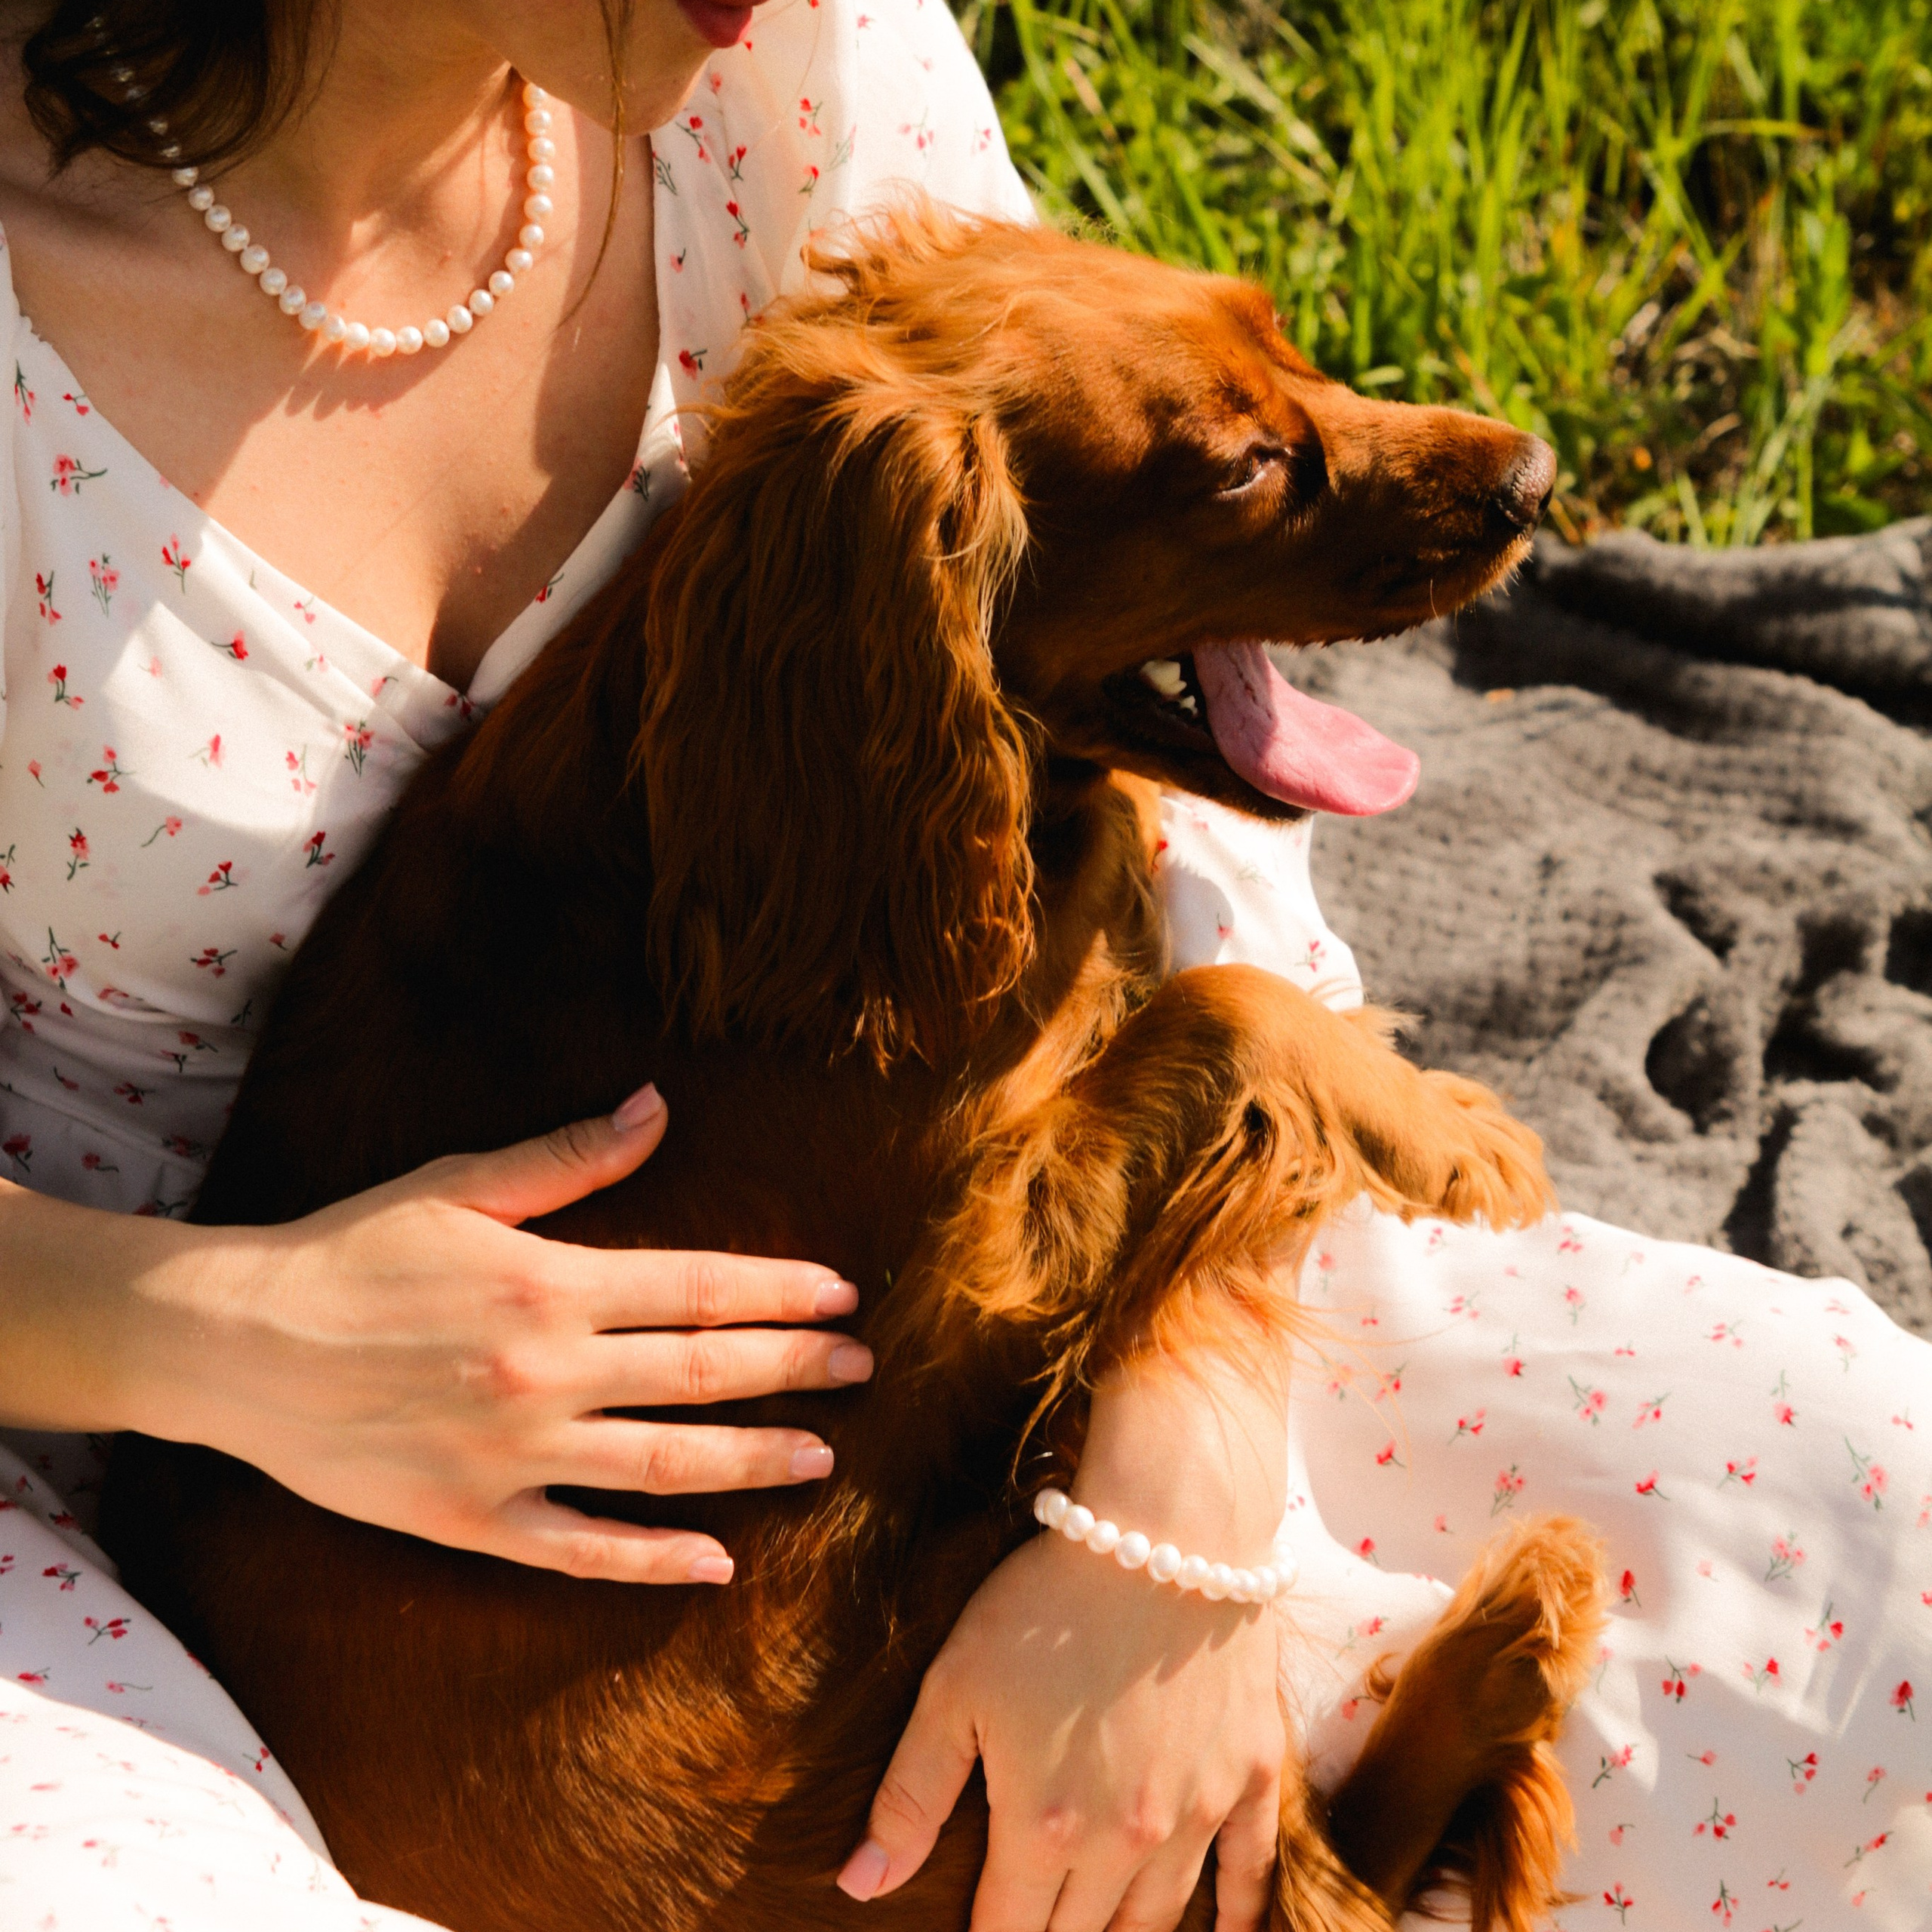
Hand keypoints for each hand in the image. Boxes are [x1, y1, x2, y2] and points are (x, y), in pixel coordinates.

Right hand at [9, 1083, 870, 1583]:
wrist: (234, 1342)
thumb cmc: (350, 1250)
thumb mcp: (461, 1184)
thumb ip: (571, 1159)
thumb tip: (659, 1107)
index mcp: (551, 1281)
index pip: (702, 1287)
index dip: (783, 1291)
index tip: (843, 1295)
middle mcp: (547, 1370)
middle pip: (704, 1373)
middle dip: (796, 1370)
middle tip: (863, 1370)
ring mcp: (513, 1453)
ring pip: (664, 1465)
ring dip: (753, 1460)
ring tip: (823, 1460)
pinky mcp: (471, 1519)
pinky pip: (581, 1548)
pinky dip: (652, 1561)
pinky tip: (716, 1563)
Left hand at [838, 1357, 1289, 1930]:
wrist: (1165, 1531)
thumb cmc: (1047, 1600)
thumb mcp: (956, 1686)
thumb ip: (910, 1794)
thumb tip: (859, 1887)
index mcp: (1043, 1829)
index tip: (980, 1931)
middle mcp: (1126, 1842)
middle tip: (1035, 1922)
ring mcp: (1198, 1813)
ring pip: (1158, 1918)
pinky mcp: (1253, 1774)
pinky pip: (1251, 1870)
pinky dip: (1240, 1913)